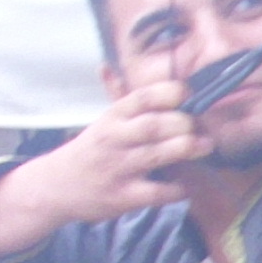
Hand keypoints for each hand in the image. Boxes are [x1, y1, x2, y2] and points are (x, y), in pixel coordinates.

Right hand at [18, 87, 211, 223]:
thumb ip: (118, 98)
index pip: (141, 98)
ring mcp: (119, 169)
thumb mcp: (103, 122)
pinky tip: (185, 186)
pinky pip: (157, 192)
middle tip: (199, 127)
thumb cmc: (92, 150)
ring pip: (157, 155)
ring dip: (187, 148)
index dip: (169, 93)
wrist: (56, 187)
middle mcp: (115, 140)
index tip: (188, 93)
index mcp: (113, 117)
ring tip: (205, 146)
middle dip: (183, 124)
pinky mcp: (123, 197)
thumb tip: (108, 65)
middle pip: (154, 125)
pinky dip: (177, 189)